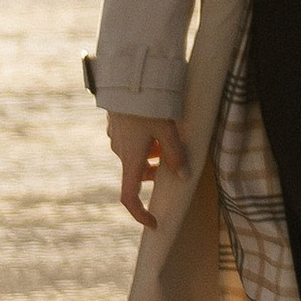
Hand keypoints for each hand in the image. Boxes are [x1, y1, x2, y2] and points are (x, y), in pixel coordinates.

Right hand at [106, 112, 187, 227]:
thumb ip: (176, 154)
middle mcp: (120, 151)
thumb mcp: (168, 130)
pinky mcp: (116, 124)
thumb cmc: (148, 106)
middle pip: (136, 172)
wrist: (127, 78)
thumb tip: (183, 176)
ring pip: (135, 154)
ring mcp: (116, 137)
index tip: (153, 222)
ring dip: (151, 153)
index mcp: (130, 159)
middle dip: (154, 172)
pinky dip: (145, 140)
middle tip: (172, 163)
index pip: (129, 197)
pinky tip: (158, 123)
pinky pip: (131, 140)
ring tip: (169, 136)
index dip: (140, 213)